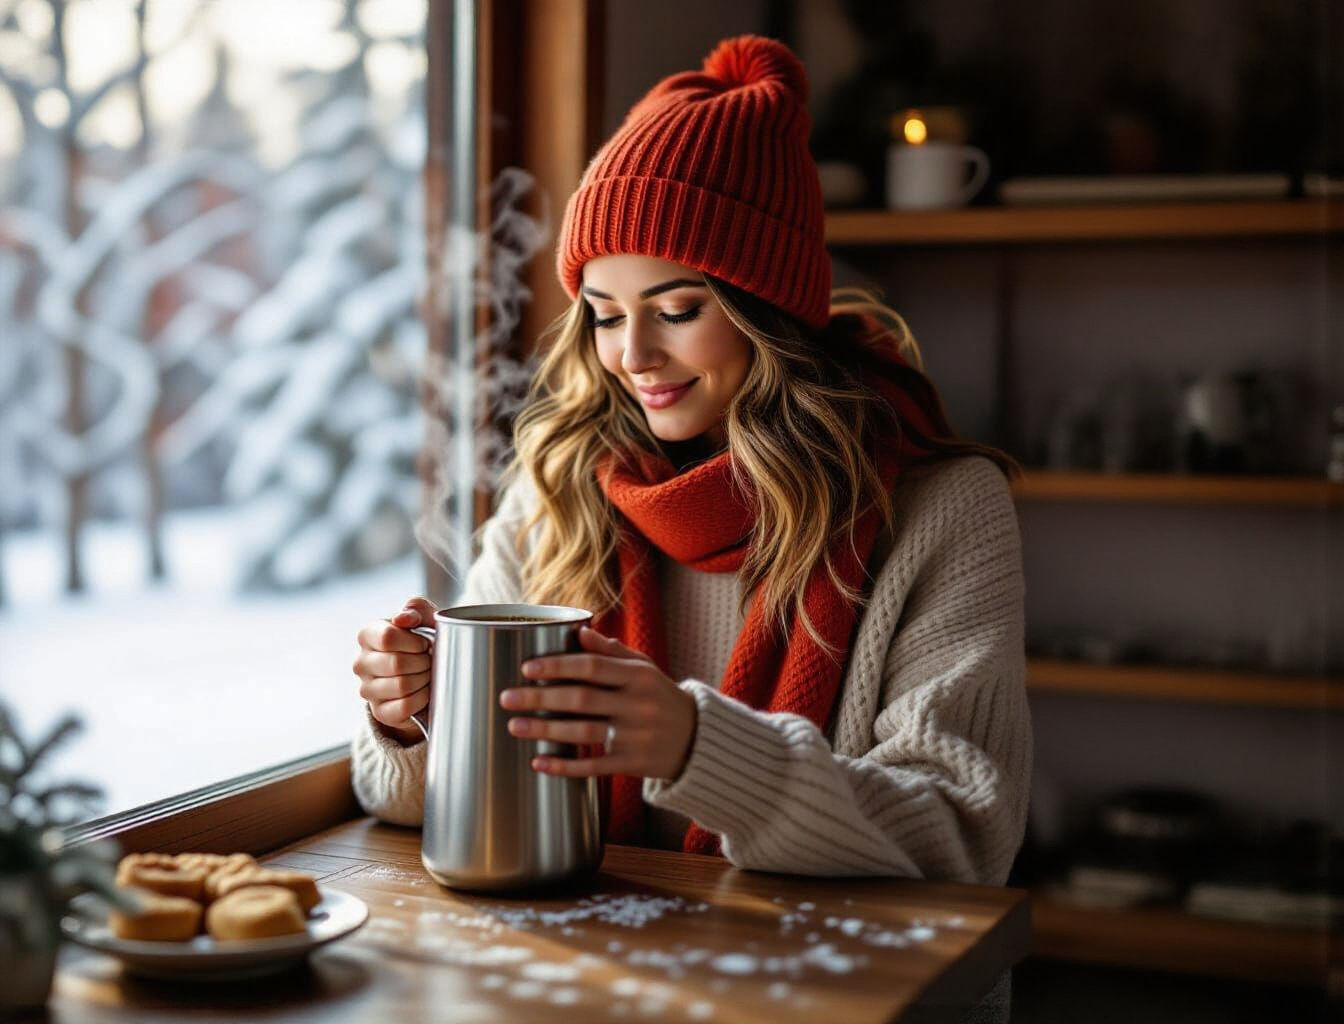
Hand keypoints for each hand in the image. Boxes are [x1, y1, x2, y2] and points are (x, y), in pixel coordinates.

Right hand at [353, 596, 436, 746]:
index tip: (424, 644)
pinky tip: (426, 692)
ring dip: (425, 680)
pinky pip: (405, 706)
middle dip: (423, 662)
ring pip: (402, 686)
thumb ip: (417, 609)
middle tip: (430, 661)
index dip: (415, 642)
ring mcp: (367, 690)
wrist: (431, 675)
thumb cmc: (426, 642)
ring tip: (428, 675)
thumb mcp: (427, 619)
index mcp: (367, 635)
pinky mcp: (379, 712)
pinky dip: (423, 698)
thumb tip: (402, 617)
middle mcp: (361, 663)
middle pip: (397, 663)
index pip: (388, 638)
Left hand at [500, 626, 696, 780]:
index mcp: (638, 676)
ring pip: (583, 733)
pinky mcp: (632, 765)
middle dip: (540, 698)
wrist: (696, 739)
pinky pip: (593, 767)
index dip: (558, 666)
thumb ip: (612, 651)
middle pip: (581, 700)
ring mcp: (634, 737)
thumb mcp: (644, 669)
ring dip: (545, 729)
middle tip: (507, 698)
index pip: (592, 667)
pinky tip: (538, 762)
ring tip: (514, 725)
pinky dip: (564, 766)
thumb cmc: (660, 696)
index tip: (527, 668)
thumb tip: (579, 630)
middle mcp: (637, 705)